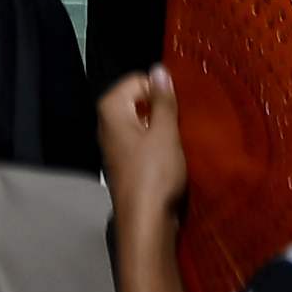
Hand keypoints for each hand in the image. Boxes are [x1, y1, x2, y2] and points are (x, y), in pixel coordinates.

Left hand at [96, 70, 187, 220]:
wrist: (146, 222)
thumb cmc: (154, 174)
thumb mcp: (165, 133)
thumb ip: (163, 101)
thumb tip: (158, 69)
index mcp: (111, 109)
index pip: (138, 80)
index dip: (161, 91)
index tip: (180, 107)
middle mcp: (107, 123)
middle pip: (139, 101)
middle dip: (162, 109)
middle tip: (184, 122)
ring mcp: (115, 145)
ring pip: (143, 123)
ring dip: (163, 129)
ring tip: (182, 139)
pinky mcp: (126, 164)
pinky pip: (144, 143)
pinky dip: (159, 145)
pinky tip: (174, 155)